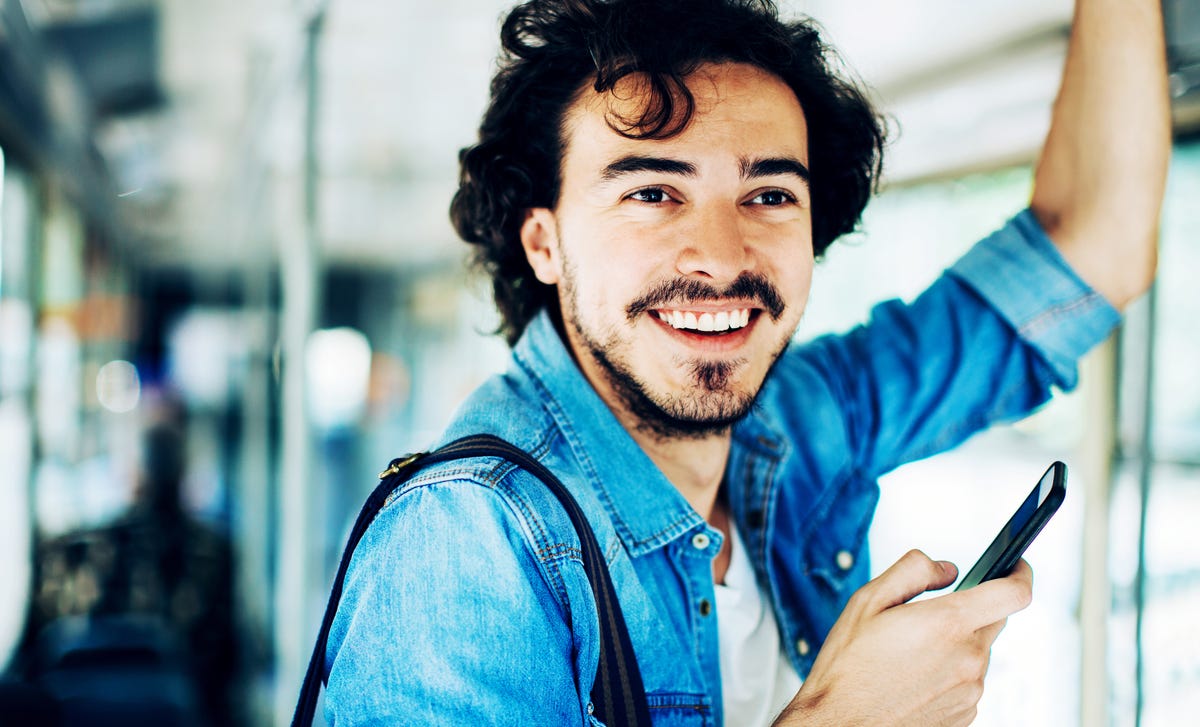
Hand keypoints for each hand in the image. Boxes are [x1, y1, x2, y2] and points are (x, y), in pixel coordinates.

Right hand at [774, 549, 1032, 725]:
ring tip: (910, 654)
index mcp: (947, 624)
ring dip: (957, 644)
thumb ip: (913, 570)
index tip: (1015, 565)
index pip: (1014, 593)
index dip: (1020, 572)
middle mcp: (968, 659)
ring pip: (979, 651)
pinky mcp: (966, 713)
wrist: (840, 724)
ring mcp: (971, 690)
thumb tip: (945, 568)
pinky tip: (916, 677)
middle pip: (994, 619)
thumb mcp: (867, 601)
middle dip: (970, 609)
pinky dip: (951, 672)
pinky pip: (969, 680)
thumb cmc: (849, 668)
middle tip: (928, 617)